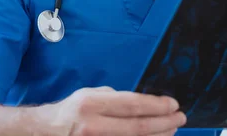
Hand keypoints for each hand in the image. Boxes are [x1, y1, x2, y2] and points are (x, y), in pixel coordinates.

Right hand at [35, 87, 185, 135]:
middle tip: (180, 118)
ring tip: (172, 130)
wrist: (46, 132)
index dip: (157, 106)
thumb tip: (144, 103)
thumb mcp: (89, 95)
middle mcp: (94, 126)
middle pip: (139, 128)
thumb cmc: (70, 111)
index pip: (133, 105)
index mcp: (91, 105)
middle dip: (165, 123)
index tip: (173, 104)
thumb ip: (115, 99)